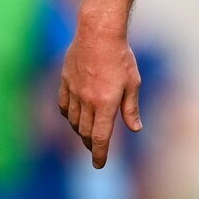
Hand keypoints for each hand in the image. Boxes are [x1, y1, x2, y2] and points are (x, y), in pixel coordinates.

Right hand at [59, 30, 141, 167]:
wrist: (98, 33)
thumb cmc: (121, 57)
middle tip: (96, 149)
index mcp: (105, 104)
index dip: (100, 154)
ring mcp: (74, 92)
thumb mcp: (133, 82)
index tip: (99, 165)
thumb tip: (135, 129)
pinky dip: (68, 115)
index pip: (100, 137)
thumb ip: (131, 108)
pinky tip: (74, 116)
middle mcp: (87, 101)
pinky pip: (64, 105)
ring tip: (86, 134)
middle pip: (85, 132)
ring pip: (73, 120)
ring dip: (79, 131)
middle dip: (90, 144)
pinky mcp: (65, 82)